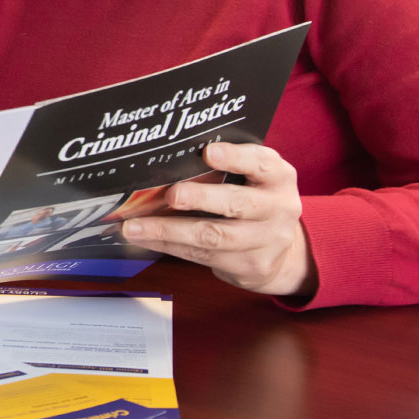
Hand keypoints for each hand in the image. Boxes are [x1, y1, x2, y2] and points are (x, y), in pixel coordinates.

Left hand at [120, 141, 318, 297]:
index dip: (235, 157)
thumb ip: (228, 162)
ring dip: (169, 230)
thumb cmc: (255, 198)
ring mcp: (265, 240)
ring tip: (135, 226)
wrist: (283, 252)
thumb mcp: (253, 175)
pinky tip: (146, 238)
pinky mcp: (249, 265)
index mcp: (278, 177)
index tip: (208, 152)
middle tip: (171, 195)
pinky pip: (202, 255)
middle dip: (201, 198)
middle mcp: (277, 208)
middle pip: (237, 203)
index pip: (260, 163)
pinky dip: (169, 245)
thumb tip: (171, 155)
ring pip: (213, 236)